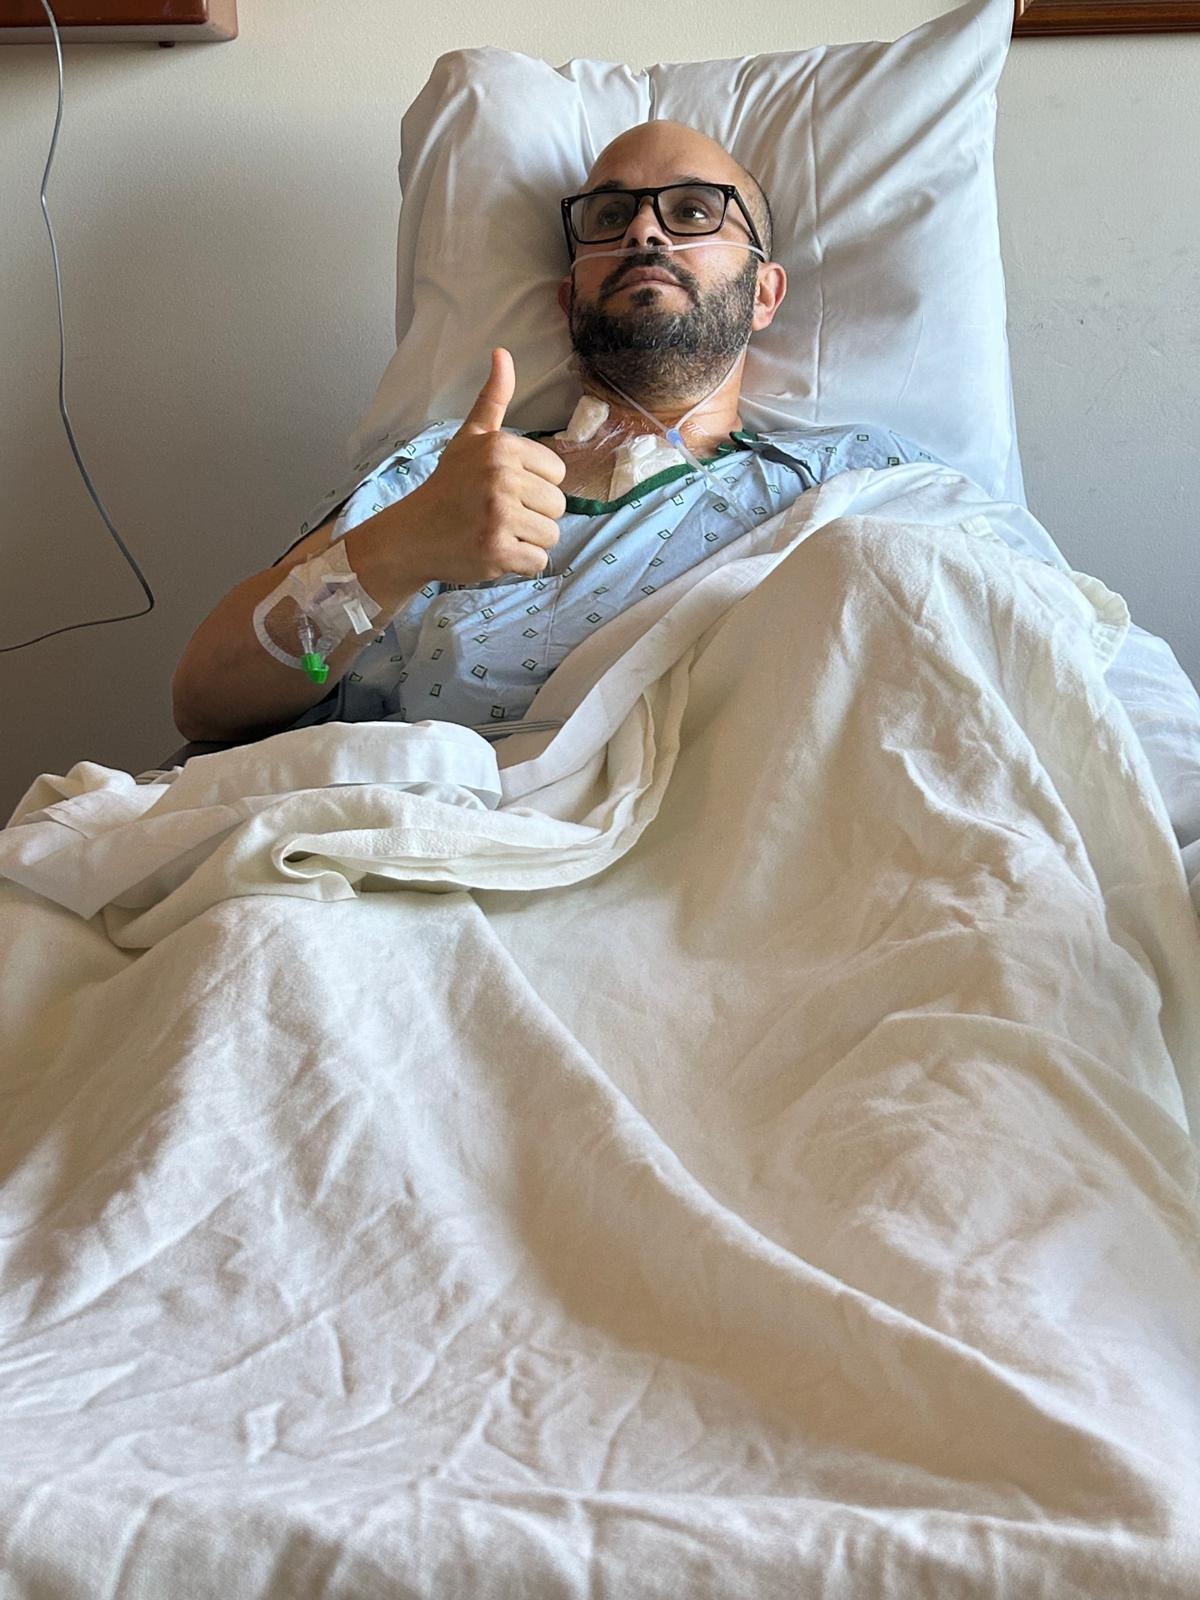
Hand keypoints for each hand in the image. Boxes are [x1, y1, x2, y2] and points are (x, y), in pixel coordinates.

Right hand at [398, 348, 566, 584]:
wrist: (411, 534)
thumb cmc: (447, 486)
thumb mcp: (469, 438)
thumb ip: (493, 399)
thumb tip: (502, 353)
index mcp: (501, 447)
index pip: (557, 474)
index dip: (535, 486)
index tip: (503, 490)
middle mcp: (501, 477)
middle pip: (558, 506)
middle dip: (533, 516)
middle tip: (497, 515)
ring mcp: (498, 515)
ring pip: (550, 536)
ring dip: (528, 541)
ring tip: (496, 532)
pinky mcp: (496, 550)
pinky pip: (537, 562)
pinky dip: (519, 565)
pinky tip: (493, 552)